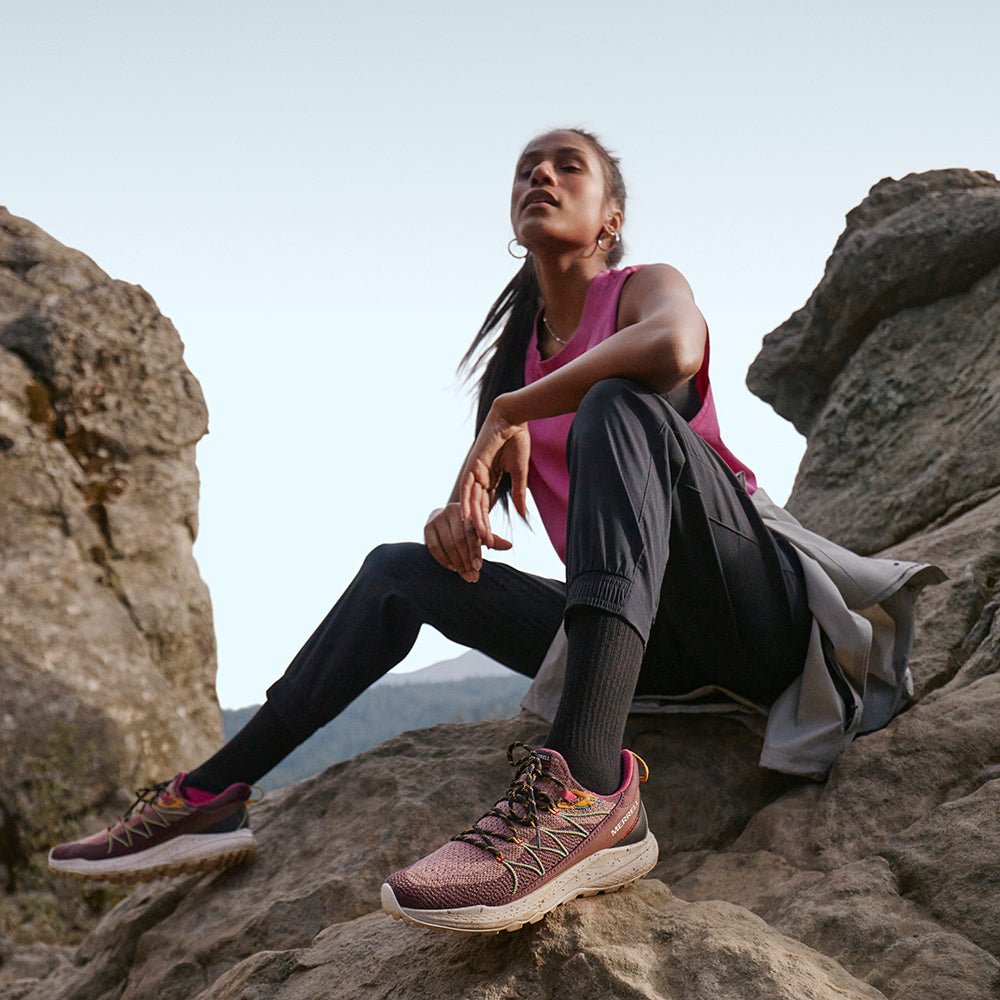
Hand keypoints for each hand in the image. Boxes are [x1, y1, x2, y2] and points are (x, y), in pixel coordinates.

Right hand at [424, 503, 497, 583]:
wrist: (445, 519)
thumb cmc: (467, 528)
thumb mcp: (480, 532)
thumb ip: (492, 539)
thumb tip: (509, 546)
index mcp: (468, 511)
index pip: (472, 533)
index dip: (475, 551)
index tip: (479, 567)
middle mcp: (451, 511)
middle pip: (459, 540)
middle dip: (467, 561)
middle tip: (473, 577)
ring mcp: (437, 519)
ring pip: (448, 545)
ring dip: (457, 563)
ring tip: (466, 576)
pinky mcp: (427, 527)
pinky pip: (434, 547)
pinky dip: (444, 560)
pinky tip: (453, 568)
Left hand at [459, 397, 529, 547]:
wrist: (515, 419)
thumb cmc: (518, 441)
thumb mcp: (521, 473)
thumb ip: (519, 493)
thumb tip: (523, 512)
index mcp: (490, 481)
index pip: (486, 508)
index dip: (487, 525)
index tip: (491, 543)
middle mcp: (479, 479)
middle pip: (476, 509)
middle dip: (480, 529)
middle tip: (483, 547)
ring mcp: (474, 472)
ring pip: (471, 502)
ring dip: (475, 521)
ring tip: (478, 539)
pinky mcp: (473, 465)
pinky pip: (467, 487)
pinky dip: (465, 502)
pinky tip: (465, 517)